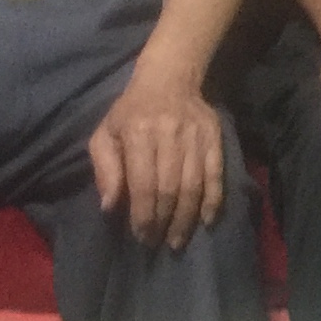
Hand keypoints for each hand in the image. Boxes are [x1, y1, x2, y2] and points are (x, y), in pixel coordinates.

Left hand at [87, 65, 226, 249]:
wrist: (170, 78)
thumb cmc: (131, 111)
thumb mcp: (106, 133)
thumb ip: (105, 169)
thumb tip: (109, 207)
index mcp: (138, 132)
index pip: (143, 183)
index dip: (143, 214)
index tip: (141, 236)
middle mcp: (169, 133)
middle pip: (170, 188)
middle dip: (164, 221)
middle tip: (158, 243)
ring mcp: (195, 135)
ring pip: (193, 185)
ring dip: (186, 218)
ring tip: (178, 240)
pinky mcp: (215, 137)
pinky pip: (216, 174)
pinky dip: (213, 201)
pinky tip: (206, 221)